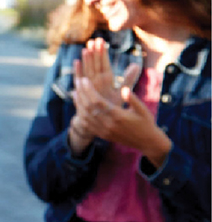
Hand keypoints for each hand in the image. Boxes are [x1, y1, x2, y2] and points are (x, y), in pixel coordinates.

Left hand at [68, 39, 143, 154]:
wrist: (147, 142)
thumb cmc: (146, 122)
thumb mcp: (143, 109)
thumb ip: (133, 99)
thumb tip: (124, 89)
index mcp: (119, 116)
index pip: (98, 101)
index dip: (89, 90)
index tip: (84, 79)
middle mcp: (109, 124)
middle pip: (89, 107)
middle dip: (81, 93)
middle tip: (78, 81)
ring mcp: (105, 131)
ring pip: (85, 116)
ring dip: (78, 103)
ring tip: (75, 91)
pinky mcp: (103, 135)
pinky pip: (87, 125)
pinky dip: (81, 114)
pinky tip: (79, 105)